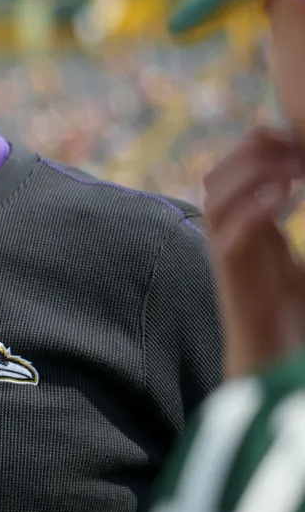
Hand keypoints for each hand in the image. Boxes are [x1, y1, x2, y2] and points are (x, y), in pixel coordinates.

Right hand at [201, 128, 304, 376]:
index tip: (283, 132)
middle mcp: (236, 250)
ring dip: (246, 178)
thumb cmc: (295, 331)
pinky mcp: (239, 296)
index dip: (252, 150)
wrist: (276, 379)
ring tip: (284, 166)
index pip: (232, 181)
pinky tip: (282, 199)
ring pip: (214, 208)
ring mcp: (235, 272)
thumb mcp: (301, 275)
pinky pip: (229, 246)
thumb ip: (289, 244)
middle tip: (281, 141)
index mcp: (255, 240)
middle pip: (215, 186)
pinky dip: (250, 216)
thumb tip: (300, 191)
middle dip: (246, 155)